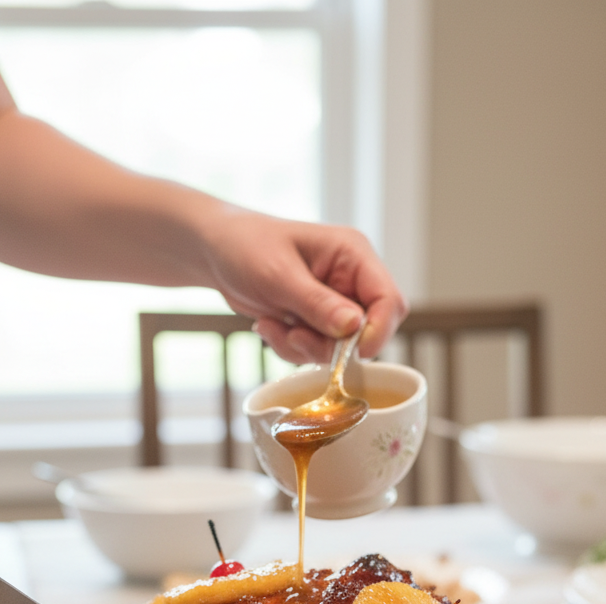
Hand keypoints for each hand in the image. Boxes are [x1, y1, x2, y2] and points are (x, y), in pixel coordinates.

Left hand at [199, 209, 407, 362]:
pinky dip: (290, 348)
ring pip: (339, 349)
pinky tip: (269, 325)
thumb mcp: (279, 275)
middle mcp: (351, 280)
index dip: (378, 331)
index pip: (389, 300)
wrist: (216, 252)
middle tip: (294, 334)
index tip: (353, 354)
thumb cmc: (246, 247)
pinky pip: (315, 352)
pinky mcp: (317, 322)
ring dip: (303, 347)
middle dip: (329, 344)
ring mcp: (335, 303)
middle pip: (368, 331)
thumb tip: (355, 329)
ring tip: (272, 324)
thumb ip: (317, 303)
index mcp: (353, 255)